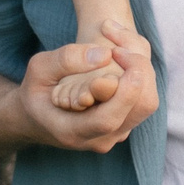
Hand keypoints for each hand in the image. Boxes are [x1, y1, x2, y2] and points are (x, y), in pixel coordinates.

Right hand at [21, 19, 157, 152]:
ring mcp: (116, 134)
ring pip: (147, 102)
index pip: (109, 119)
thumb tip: (105, 55)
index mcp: (73, 131)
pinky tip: (121, 55)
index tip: (117, 53)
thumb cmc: (36, 92)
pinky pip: (144, 99)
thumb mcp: (38, 70)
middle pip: (140, 107)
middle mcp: (100, 139)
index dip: (123, 88)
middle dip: (139, 70)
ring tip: (119, 46)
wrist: (37, 116)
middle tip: (119, 46)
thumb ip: (66, 60)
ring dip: (141, 69)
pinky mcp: (125, 123)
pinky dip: (139, 74)